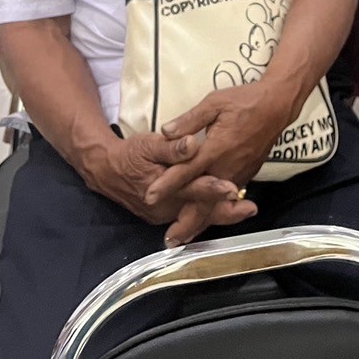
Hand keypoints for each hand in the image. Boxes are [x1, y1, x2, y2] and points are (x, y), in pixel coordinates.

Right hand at [93, 132, 257, 244]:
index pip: (193, 189)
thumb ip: (171, 146)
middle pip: (200, 210)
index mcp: (164, 188)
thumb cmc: (130, 154)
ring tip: (246, 210)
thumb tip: (191, 143)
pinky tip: (226, 208)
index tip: (232, 188)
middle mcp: (167, 207)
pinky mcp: (166, 214)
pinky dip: (208, 213)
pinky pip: (191, 215)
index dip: (213, 188)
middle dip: (227, 211)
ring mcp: (166, 214)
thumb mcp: (148, 144)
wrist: (109, 172)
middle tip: (250, 209)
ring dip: (222, 214)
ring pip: (198, 216)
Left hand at [146, 83, 293, 238]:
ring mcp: (239, 173)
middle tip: (170, 240)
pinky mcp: (248, 174)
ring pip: (217, 204)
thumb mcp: (214, 102)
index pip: (186, 170)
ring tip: (184, 237)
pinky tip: (208, 218)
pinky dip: (216, 212)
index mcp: (216, 148)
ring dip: (201, 221)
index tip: (150, 197)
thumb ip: (190, 119)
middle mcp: (227, 167)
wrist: (277, 105)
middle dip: (186, 222)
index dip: (167, 184)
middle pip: (204, 200)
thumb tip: (166, 131)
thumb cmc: (245, 101)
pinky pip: (228, 199)